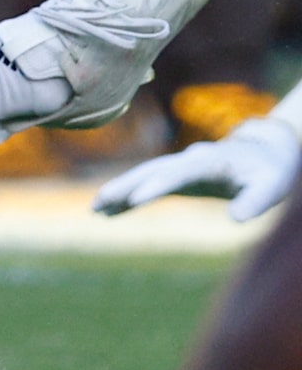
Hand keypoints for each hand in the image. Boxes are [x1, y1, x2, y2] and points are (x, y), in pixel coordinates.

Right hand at [94, 116, 301, 222]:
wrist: (266, 150)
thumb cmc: (271, 170)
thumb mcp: (273, 186)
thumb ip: (256, 201)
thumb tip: (235, 219)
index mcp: (211, 161)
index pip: (179, 173)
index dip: (157, 185)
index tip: (136, 199)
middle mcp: (190, 160)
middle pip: (151, 171)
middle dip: (126, 185)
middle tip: (100, 201)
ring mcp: (182, 167)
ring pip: (144, 176)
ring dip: (120, 190)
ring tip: (95, 209)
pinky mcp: (179, 179)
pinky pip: (149, 186)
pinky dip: (129, 198)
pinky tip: (110, 213)